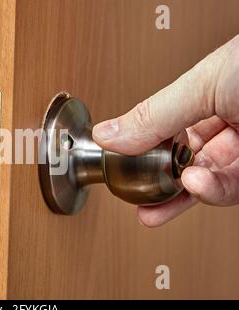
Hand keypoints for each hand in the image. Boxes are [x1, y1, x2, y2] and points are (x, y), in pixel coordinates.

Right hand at [92, 35, 238, 226]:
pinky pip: (231, 188)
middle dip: (158, 183)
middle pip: (184, 160)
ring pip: (207, 180)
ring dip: (183, 192)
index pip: (165, 128)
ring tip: (161, 199)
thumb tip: (108, 133)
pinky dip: (210, 190)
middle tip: (137, 200)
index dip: (141, 147)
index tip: (120, 162)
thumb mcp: (203, 84)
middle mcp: (228, 122)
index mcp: (208, 95)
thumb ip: (153, 115)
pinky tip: (194, 185)